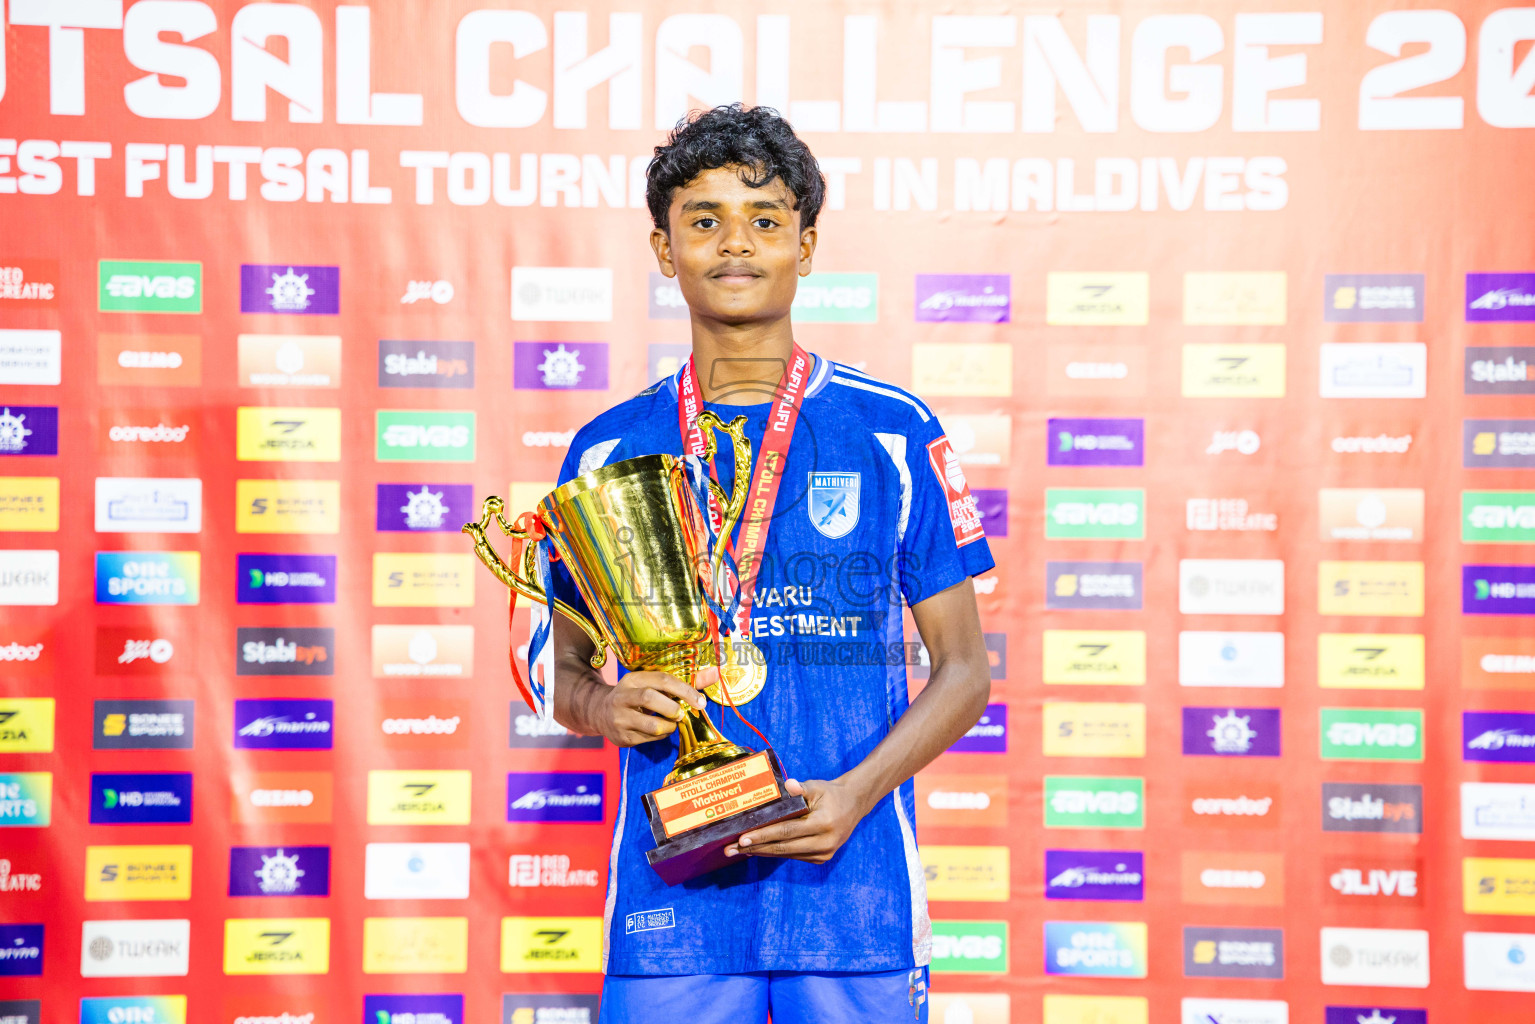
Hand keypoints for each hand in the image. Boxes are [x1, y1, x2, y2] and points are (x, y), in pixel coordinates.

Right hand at [593, 667, 715, 746]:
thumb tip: (716, 673)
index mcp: (633, 679)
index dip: (685, 690)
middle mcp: (623, 696)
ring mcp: (619, 718)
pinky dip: (659, 737)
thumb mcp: (652, 684)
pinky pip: (647, 740)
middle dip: (673, 708)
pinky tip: (657, 731)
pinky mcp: (621, 737)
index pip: (662, 680)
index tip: (700, 702)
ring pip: (651, 725)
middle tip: (681, 714)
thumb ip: (685, 681)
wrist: (598, 711)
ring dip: (668, 727)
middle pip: (650, 698)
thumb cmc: (635, 695)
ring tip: (671, 724)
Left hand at [725, 777, 869, 864]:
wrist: (854, 805)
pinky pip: (793, 856)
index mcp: (824, 823)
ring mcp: (824, 853)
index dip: (763, 835)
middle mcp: (825, 842)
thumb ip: (801, 788)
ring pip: (786, 854)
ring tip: (738, 850)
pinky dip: (774, 852)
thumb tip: (788, 785)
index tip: (743, 838)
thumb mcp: (817, 786)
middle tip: (731, 849)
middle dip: (755, 848)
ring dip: (761, 852)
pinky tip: (758, 849)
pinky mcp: (821, 858)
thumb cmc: (830, 794)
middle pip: (783, 847)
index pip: (787, 831)